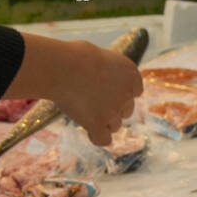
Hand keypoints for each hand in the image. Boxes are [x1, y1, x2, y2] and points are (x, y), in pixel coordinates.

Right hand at [3, 34, 143, 146]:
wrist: (61, 65)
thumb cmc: (73, 57)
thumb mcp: (99, 59)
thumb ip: (109, 75)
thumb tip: (104, 86)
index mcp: (131, 73)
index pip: (135, 92)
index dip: (120, 92)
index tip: (104, 88)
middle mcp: (127, 93)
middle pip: (125, 111)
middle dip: (112, 108)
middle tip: (89, 99)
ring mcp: (114, 110)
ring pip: (114, 125)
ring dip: (102, 121)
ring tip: (82, 108)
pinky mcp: (98, 123)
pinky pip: (103, 139)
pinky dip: (97, 137)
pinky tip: (90, 132)